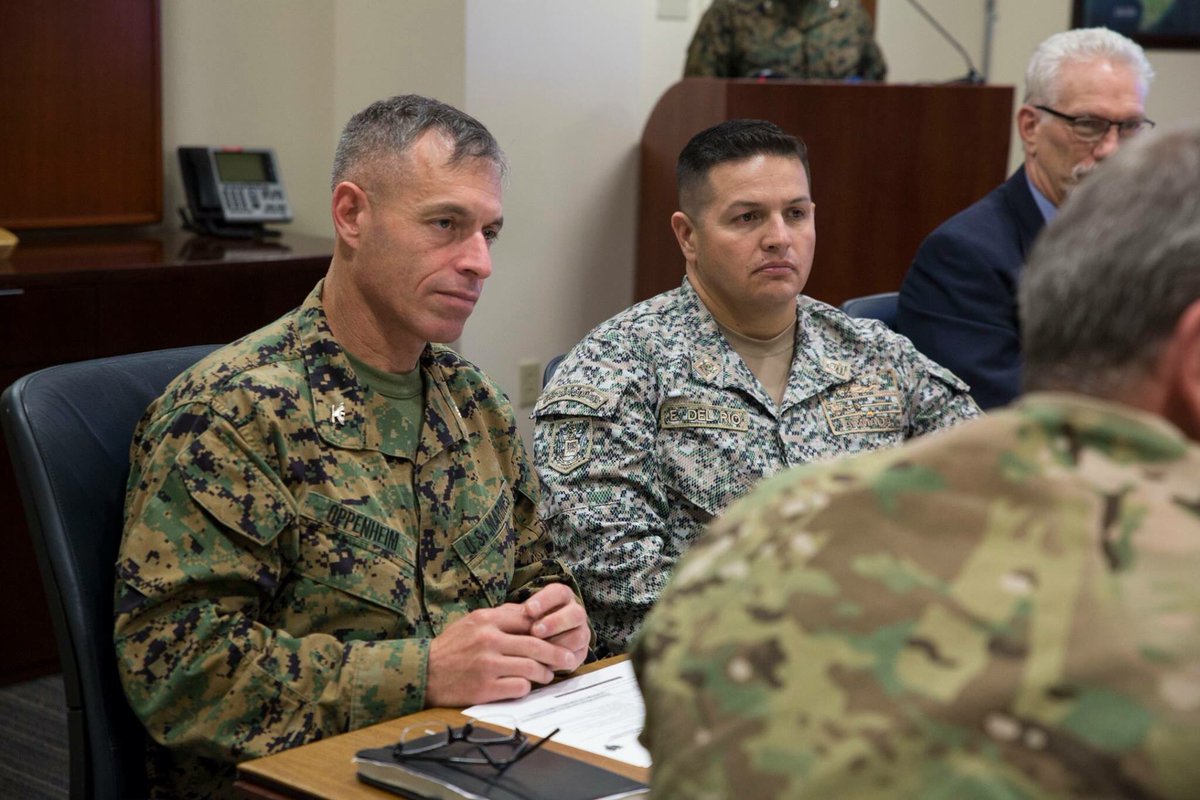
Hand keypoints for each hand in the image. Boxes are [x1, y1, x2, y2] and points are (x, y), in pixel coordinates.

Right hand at [425, 602, 578, 706]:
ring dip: (544, 673)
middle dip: (556, 653)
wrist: (424, 673)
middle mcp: (488, 640)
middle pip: (535, 645)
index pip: (528, 620)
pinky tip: (525, 686)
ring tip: (547, 674)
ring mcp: (487, 665)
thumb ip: (500, 617)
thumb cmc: (452, 647)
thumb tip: (531, 613)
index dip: (548, 628)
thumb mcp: (472, 622)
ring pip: (531, 668)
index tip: (559, 635)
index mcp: (486, 620)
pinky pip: (518, 688)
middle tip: (568, 659)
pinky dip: (526, 687)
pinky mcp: (484, 689)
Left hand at [523, 583, 588, 672]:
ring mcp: (581, 633)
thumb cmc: (523, 624)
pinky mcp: (580, 653)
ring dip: (559, 643)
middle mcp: (576, 613)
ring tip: (539, 649)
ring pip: (579, 637)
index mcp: (563, 597)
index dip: (545, 600)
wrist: (531, 644)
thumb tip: (512, 617)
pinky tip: (543, 662)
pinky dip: (560, 660)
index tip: (528, 609)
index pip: (559, 593)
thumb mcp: (520, 616)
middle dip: (555, 622)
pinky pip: (575, 657)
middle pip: (576, 614)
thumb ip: (519, 615)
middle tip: (535, 631)